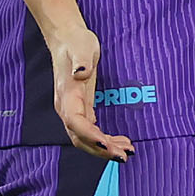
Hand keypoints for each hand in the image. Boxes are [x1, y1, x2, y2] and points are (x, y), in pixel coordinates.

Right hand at [50, 26, 134, 159]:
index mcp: (67, 96)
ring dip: (104, 149)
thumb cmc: (76, 43)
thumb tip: (80, 73)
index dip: (90, 136)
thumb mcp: (81, 47)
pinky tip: (121, 141)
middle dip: (101, 150)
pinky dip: (104, 141)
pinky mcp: (81, 110)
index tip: (106, 143)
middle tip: (124, 155)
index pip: (75, 122)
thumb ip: (81, 60)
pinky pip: (90, 132)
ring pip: (85, 139)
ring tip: (127, 151)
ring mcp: (73, 111)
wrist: (68, 39)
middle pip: (80, 138)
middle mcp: (67, 108)